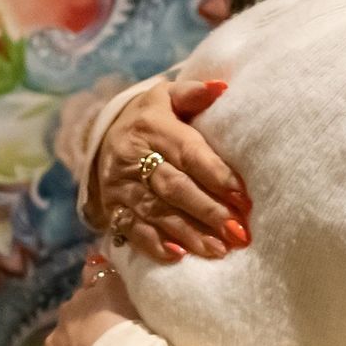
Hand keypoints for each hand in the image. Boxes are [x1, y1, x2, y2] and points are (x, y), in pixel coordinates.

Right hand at [90, 80, 249, 262]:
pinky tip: (177, 257)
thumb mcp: (166, 97)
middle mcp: (133, 157)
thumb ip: (192, 93)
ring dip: (188, 234)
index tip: (243, 197)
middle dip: (207, 211)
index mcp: (152, 128)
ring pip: (156, 213)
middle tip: (237, 232)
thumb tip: (222, 88)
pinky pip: (132, 229)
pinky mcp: (112, 208)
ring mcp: (120, 186)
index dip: (216, 176)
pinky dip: (154, 245)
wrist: (102, 134)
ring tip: (218, 250)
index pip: (188, 153)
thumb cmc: (151, 118)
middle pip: (174, 187)